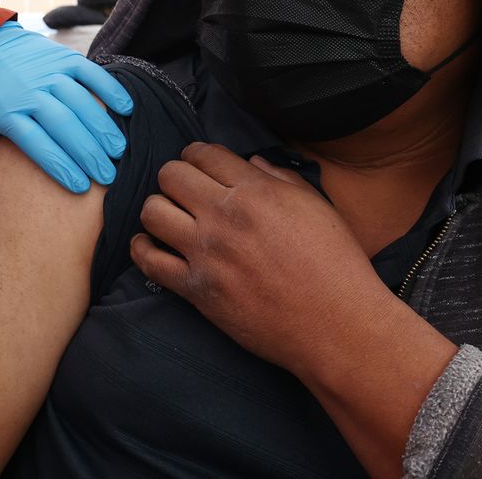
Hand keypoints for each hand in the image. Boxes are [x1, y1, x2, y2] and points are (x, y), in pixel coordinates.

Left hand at [0, 21, 133, 192]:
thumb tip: (7, 189)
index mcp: (5, 112)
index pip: (37, 144)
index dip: (61, 167)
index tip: (81, 187)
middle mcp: (28, 91)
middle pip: (63, 125)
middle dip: (88, 154)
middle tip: (107, 177)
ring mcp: (47, 72)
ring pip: (80, 102)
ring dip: (102, 128)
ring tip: (118, 151)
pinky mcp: (63, 56)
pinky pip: (91, 73)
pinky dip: (111, 90)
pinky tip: (126, 110)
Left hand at [130, 142, 385, 375]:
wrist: (339, 328)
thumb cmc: (336, 266)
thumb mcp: (317, 208)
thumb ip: (280, 178)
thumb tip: (250, 161)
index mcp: (256, 192)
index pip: (203, 153)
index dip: (197, 154)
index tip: (197, 164)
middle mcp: (225, 217)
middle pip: (170, 175)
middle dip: (174, 177)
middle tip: (183, 190)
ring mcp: (208, 253)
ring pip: (152, 211)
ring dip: (158, 209)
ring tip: (170, 217)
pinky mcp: (197, 289)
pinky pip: (149, 260)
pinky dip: (142, 248)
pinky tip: (151, 244)